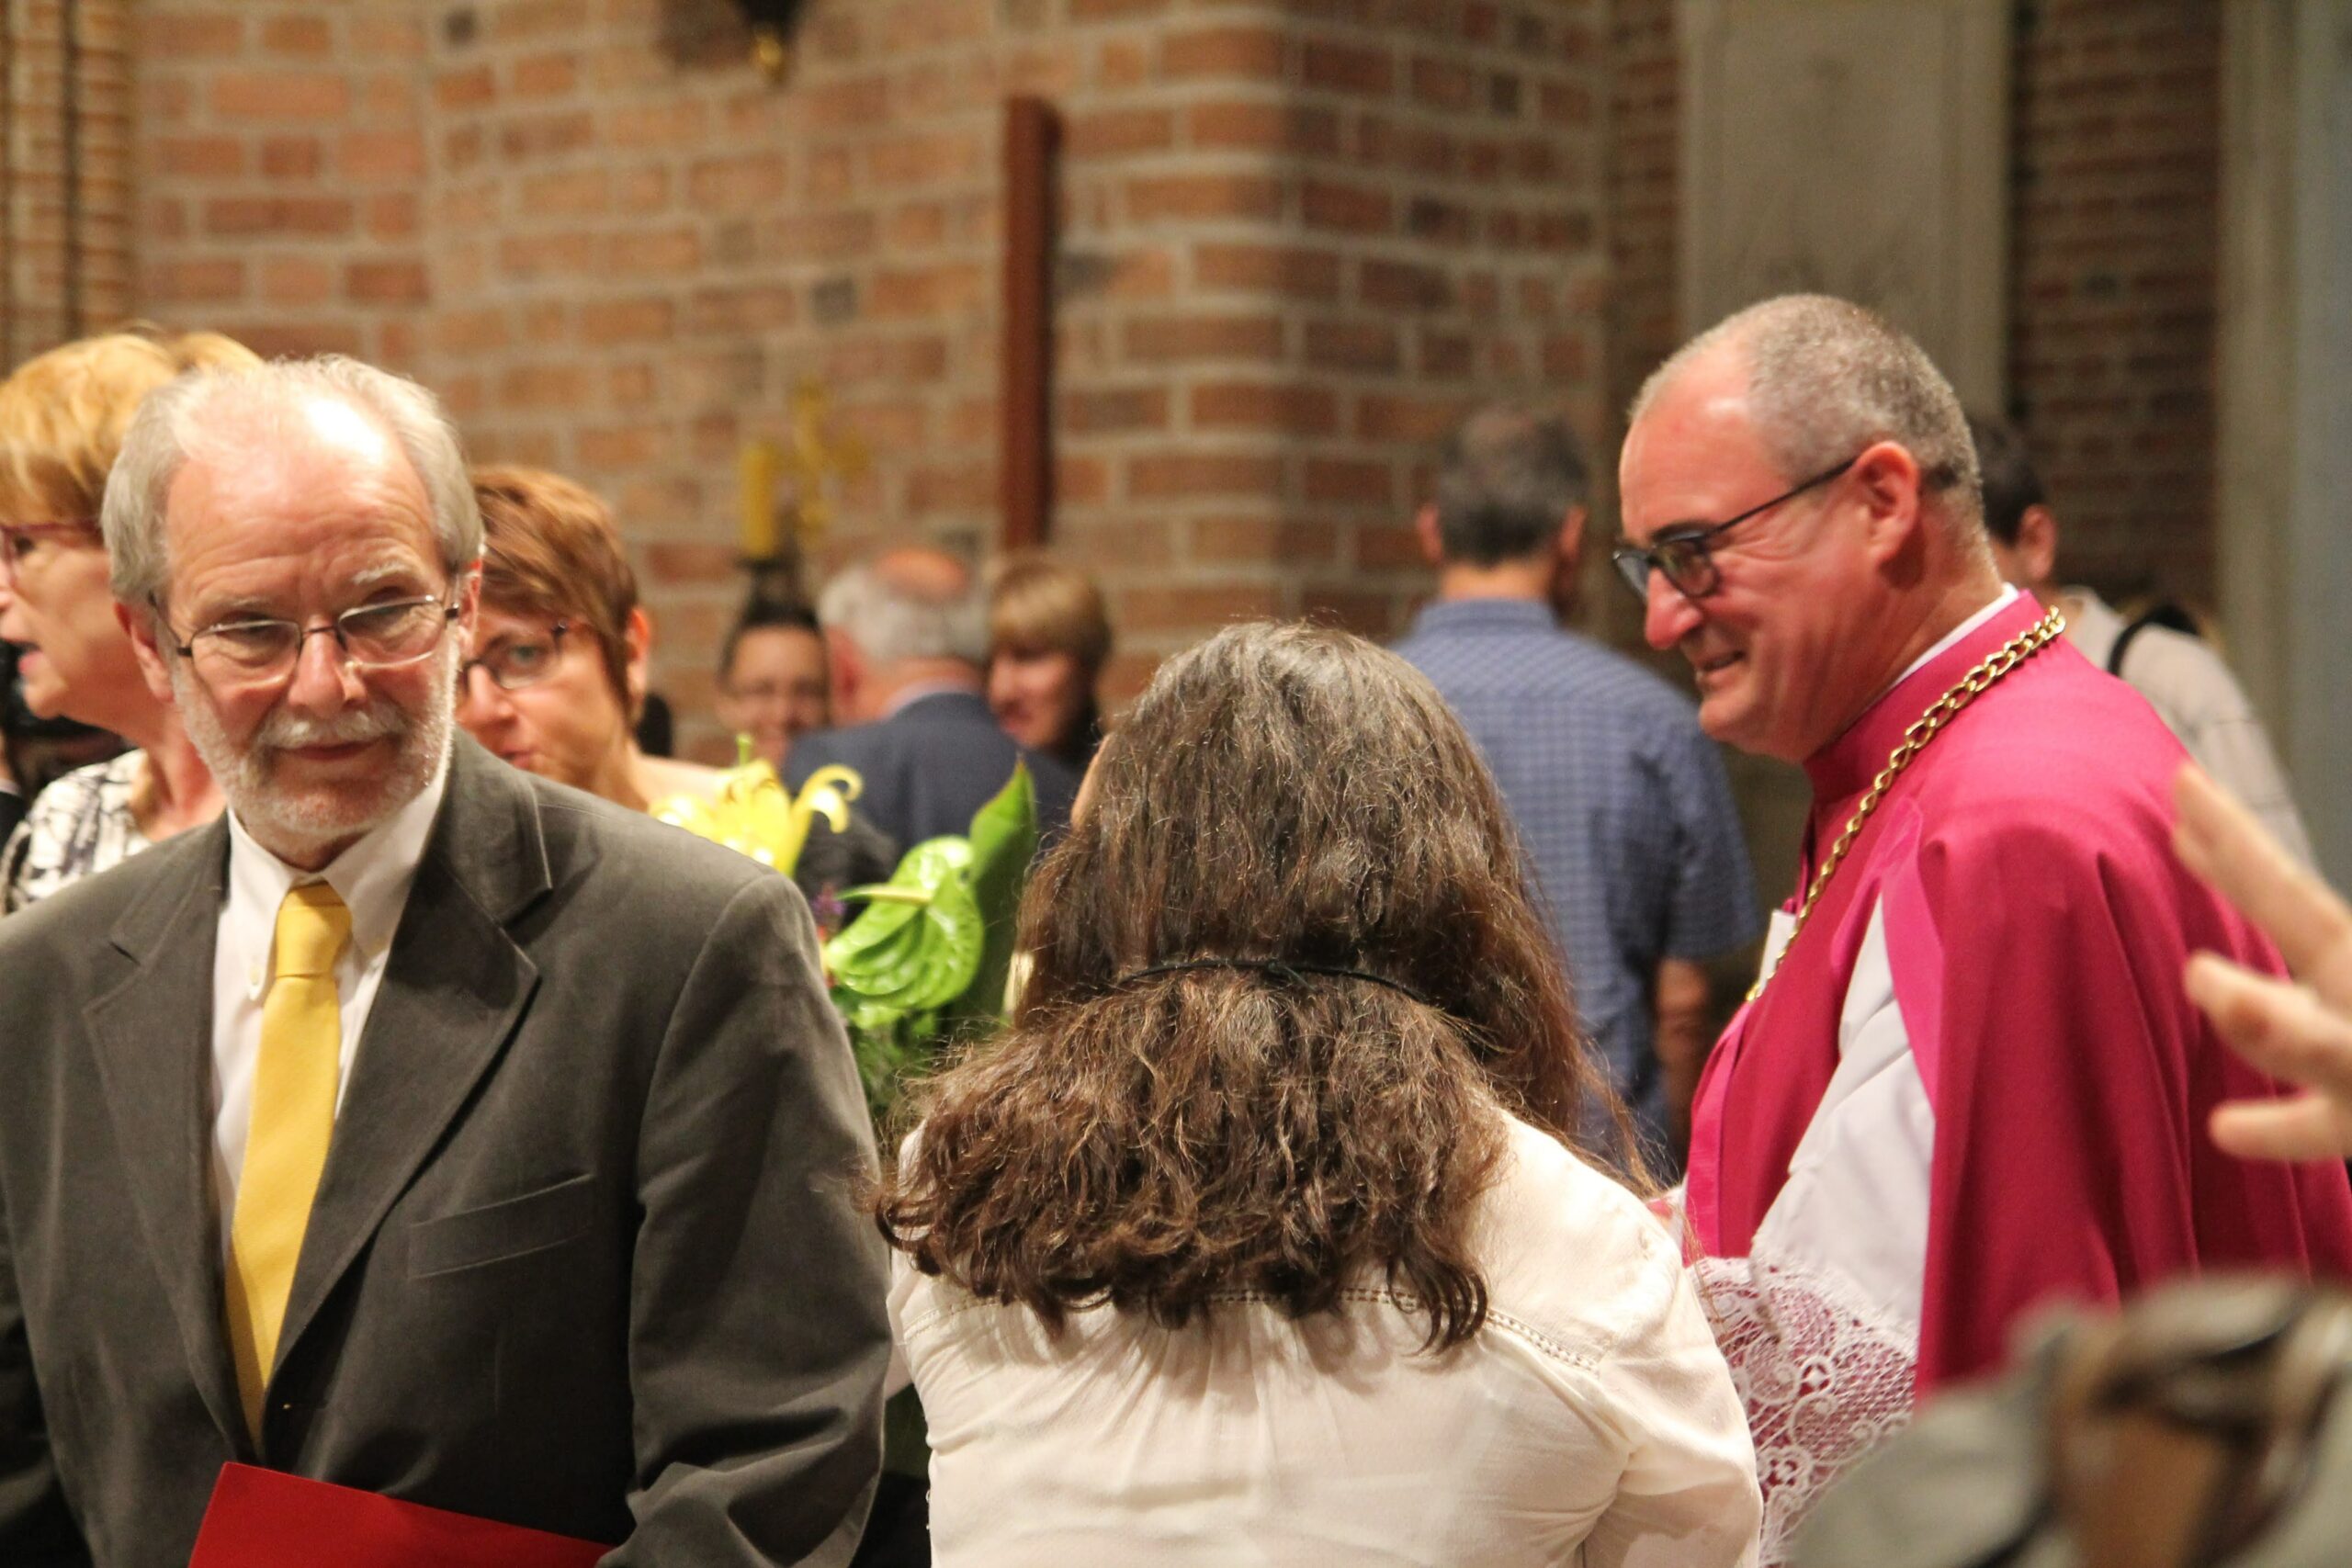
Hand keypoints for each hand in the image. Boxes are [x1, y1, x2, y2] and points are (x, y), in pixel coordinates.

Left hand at [2173, 765, 2351, 1160]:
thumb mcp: (2333, 990)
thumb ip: (2282, 977)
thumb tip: (2200, 939)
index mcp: (2350, 962)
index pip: (2288, 889)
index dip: (2237, 835)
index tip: (2180, 780)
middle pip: (2314, 927)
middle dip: (2257, 879)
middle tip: (2187, 823)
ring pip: (2326, 1041)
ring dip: (2275, 1016)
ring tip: (2208, 981)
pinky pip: (2326, 1129)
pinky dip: (2283, 1128)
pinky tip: (2224, 1127)